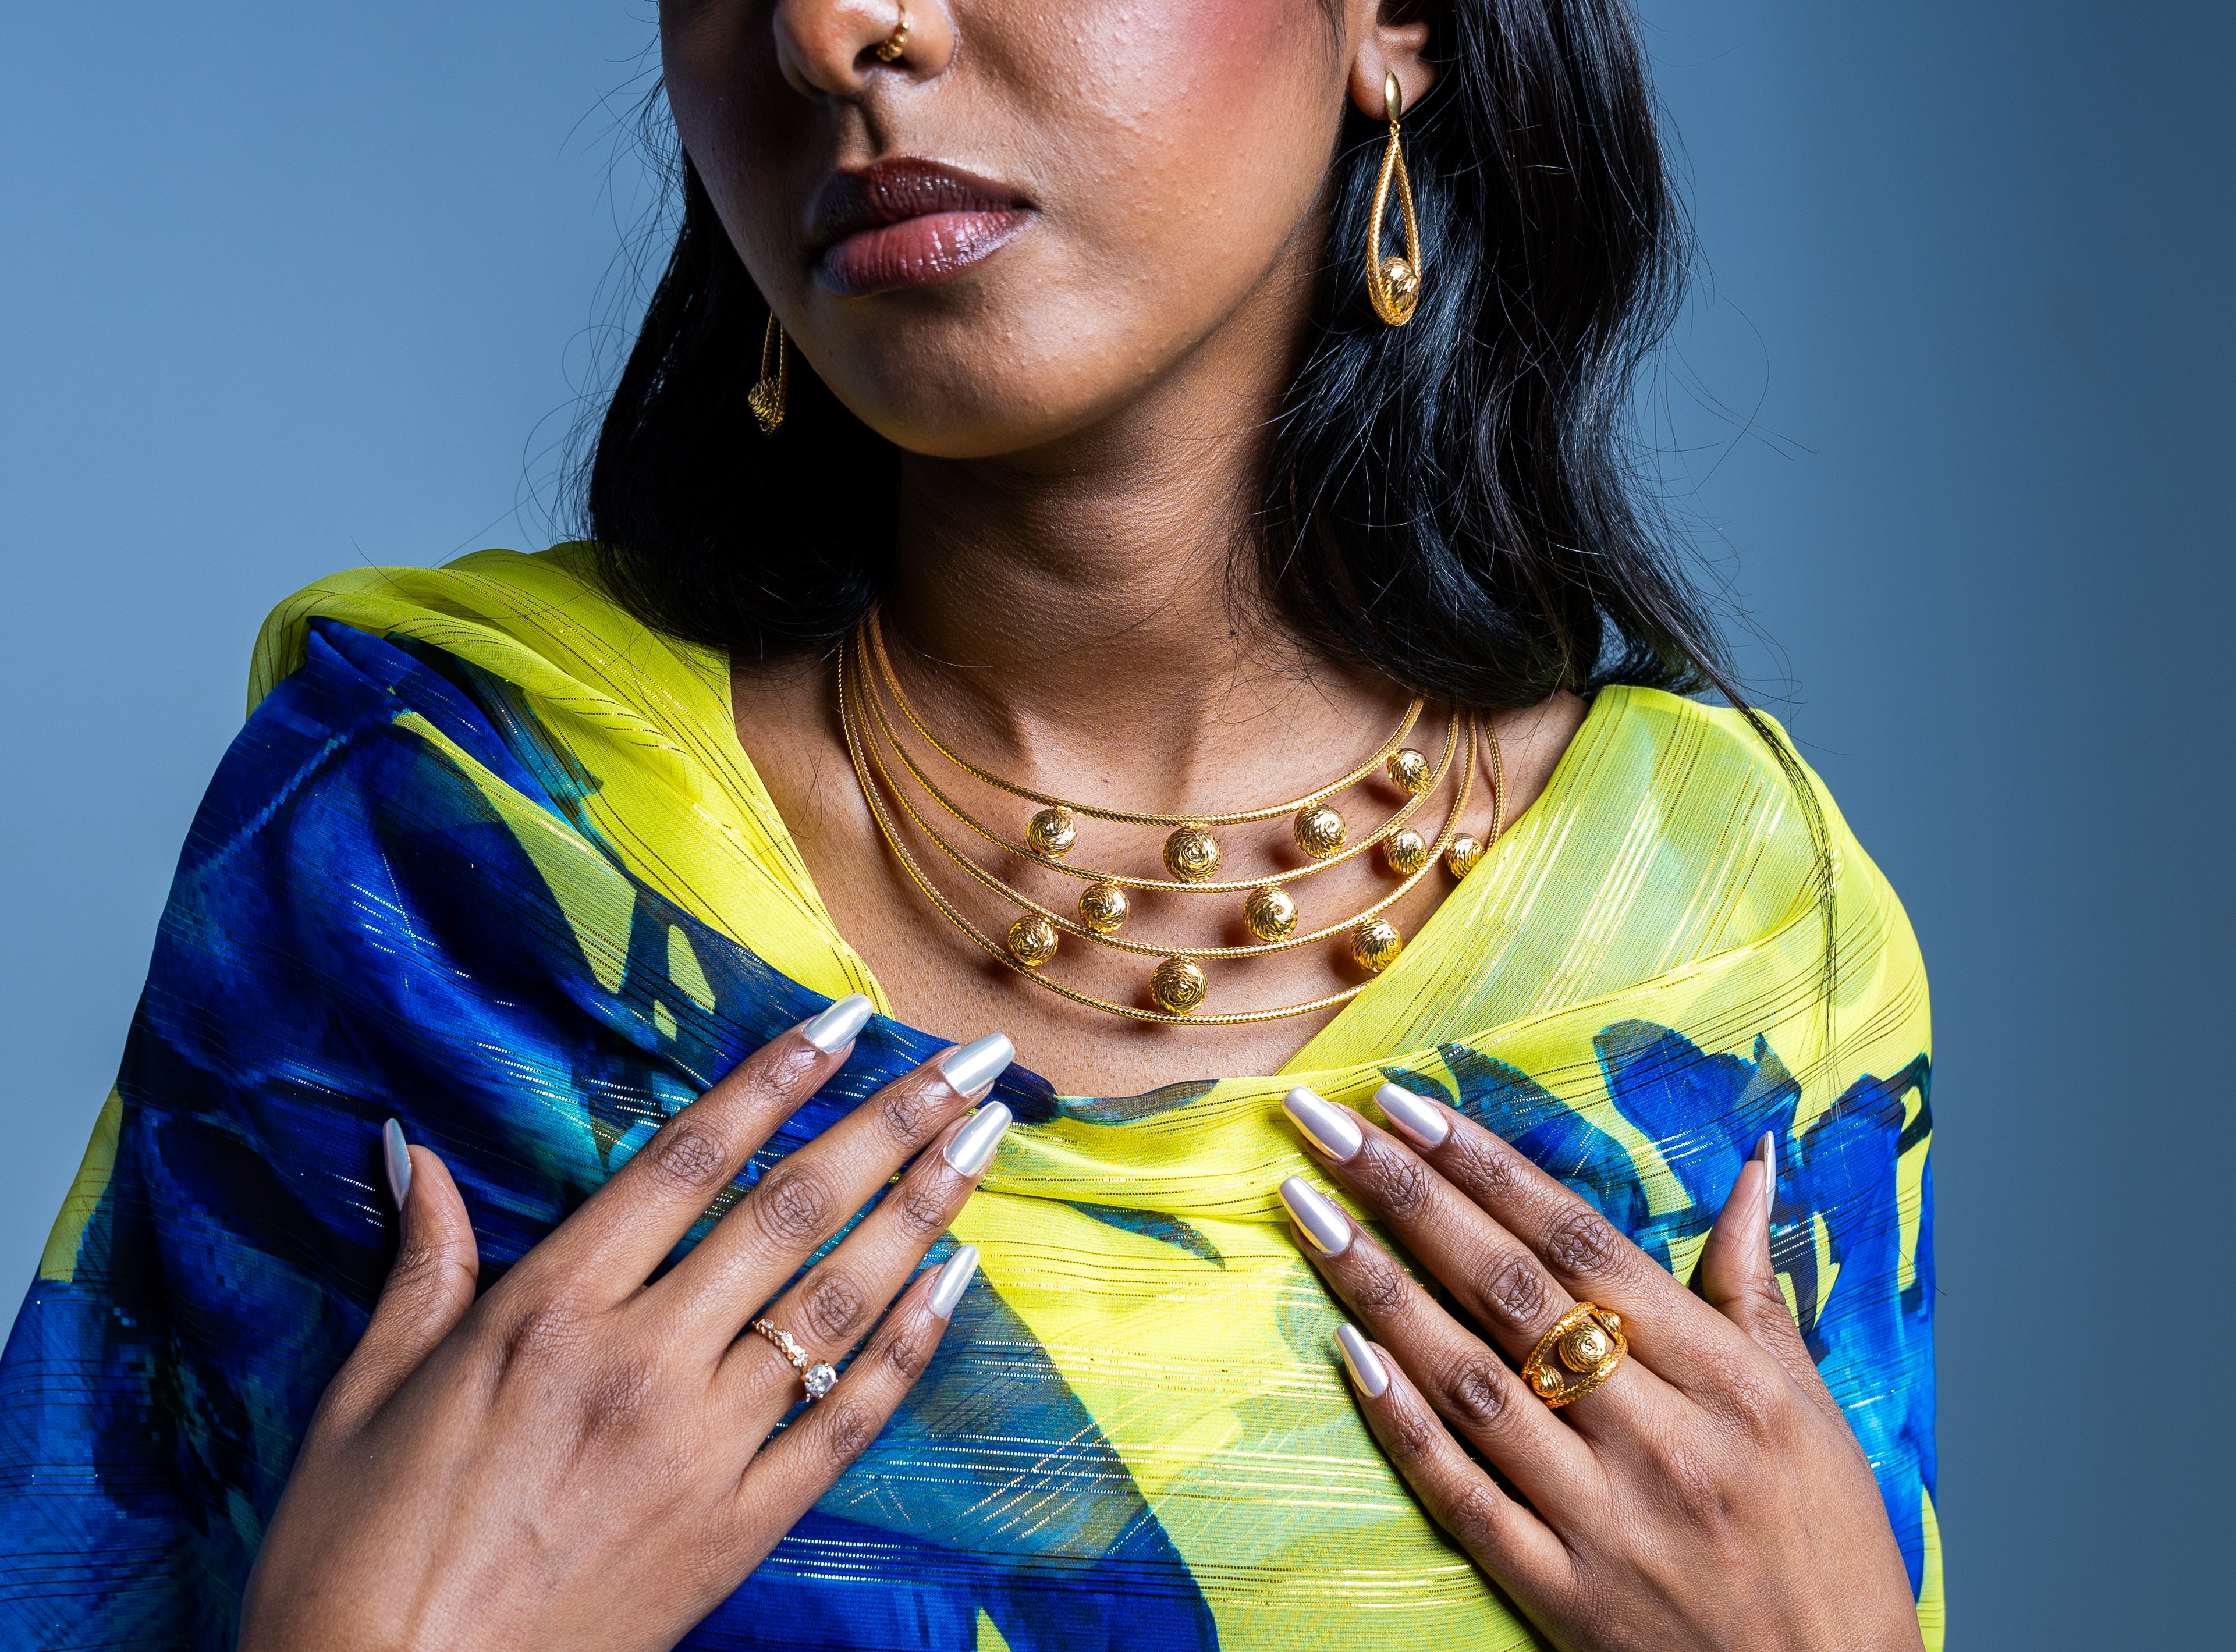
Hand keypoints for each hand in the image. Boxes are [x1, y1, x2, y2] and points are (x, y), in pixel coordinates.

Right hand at [240, 997, 1016, 1651]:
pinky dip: (908, 1347)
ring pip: (837, 1304)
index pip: (688, 1160)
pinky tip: (954, 1282)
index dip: (775, 1079)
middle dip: (891, 1125)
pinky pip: (845, 1422)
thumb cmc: (354, 1555)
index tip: (845, 1021)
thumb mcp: (364, 1393)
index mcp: (546, 1312)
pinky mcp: (736, 1530)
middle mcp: (640, 1363)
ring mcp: (699, 1449)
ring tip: (982, 1142)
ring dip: (921, 1212)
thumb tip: (417, 1155)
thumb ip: (420, 1265)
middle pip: (791, 1213)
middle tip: (966, 1064)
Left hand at [1276, 1084, 1922, 1651]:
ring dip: (1377, 1287)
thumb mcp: (1810, 1404)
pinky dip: (1398, 1419)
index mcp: (1729, 1377)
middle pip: (1512, 1291)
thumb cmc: (1827, 1543)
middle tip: (1327, 1125)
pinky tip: (1343, 1347)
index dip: (1488, 1167)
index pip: (1582, 1243)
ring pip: (1470, 1379)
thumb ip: (1755, 1283)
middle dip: (1409, 1194)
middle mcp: (1664, 1436)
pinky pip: (1462, 1492)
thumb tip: (1750, 1165)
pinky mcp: (1560, 1593)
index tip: (1408, 1104)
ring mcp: (1605, 1517)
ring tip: (1306, 1211)